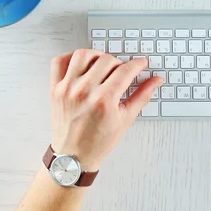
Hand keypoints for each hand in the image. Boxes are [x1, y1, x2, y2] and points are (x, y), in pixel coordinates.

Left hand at [49, 50, 161, 171]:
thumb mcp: (126, 119)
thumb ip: (142, 96)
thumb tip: (155, 81)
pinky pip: (59, 61)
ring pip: (83, 55)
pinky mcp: (55, 89)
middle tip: (122, 70)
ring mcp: (67, 88)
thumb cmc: (99, 141)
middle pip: (107, 60)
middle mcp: (84, 92)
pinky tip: (81, 64)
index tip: (140, 63)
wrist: (73, 156)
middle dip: (119, 62)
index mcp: (104, 101)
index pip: (125, 70)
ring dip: (96, 55)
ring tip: (102, 64)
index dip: (137, 64)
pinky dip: (70, 57)